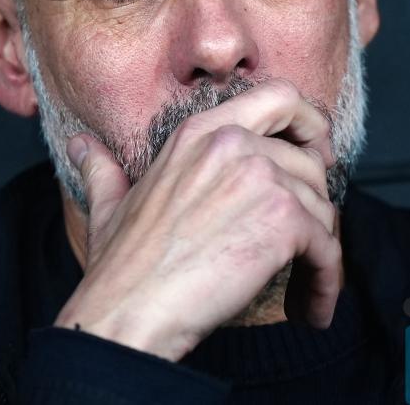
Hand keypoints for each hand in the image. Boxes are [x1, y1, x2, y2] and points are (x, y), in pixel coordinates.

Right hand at [53, 78, 341, 361]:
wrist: (128, 312)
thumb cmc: (120, 269)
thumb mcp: (109, 205)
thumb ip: (103, 169)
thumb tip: (79, 146)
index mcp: (198, 132)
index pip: (278, 96)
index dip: (308, 123)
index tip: (313, 154)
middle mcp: (233, 143)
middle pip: (310, 159)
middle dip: (318, 200)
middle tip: (313, 231)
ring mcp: (261, 177)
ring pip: (323, 206)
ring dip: (320, 252)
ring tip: (303, 284)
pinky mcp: (283, 219)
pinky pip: (329, 248)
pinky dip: (327, 283)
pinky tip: (310, 309)